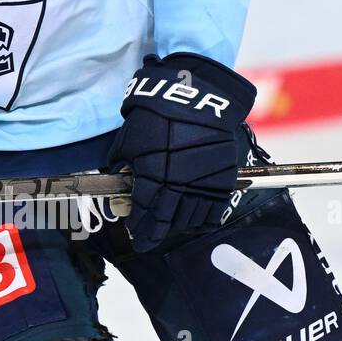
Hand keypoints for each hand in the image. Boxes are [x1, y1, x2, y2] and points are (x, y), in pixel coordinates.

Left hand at [107, 52, 256, 251]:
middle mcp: (177, 187)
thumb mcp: (129, 140)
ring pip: (188, 220)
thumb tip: (120, 183)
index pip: (143, 214)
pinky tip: (193, 222)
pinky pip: (212, 212)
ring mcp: (202, 185)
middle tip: (148, 241)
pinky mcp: (222, 181)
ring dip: (175, 227)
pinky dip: (201, 221)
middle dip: (153, 235)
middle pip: (165, 222)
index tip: (136, 235)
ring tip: (168, 228)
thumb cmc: (157, 116)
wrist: (197, 100)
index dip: (138, 228)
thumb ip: (123, 166)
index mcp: (152, 178)